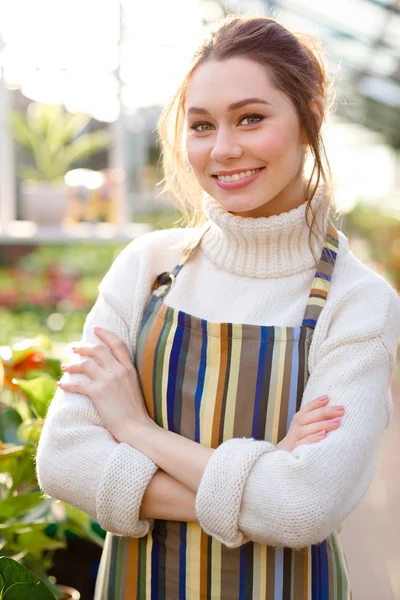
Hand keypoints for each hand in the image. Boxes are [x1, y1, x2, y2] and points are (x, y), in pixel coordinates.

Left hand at [58, 326, 152, 441]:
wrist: (136, 427)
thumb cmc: (135, 412)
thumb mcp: (134, 387)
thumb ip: (124, 375)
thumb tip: (110, 370)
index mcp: (129, 368)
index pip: (117, 344)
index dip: (106, 334)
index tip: (96, 328)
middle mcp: (119, 371)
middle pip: (98, 350)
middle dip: (83, 347)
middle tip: (73, 348)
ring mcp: (108, 380)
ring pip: (85, 364)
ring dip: (72, 364)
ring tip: (64, 366)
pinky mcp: (98, 393)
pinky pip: (78, 384)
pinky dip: (67, 384)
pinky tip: (61, 384)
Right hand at [277, 395, 343, 451]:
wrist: (283, 458)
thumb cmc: (299, 441)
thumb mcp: (305, 427)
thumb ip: (315, 419)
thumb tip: (332, 410)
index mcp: (299, 419)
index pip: (307, 408)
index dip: (317, 402)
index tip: (329, 397)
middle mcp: (296, 427)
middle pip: (308, 417)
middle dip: (325, 412)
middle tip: (340, 410)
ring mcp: (295, 438)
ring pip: (307, 429)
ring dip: (322, 424)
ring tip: (336, 421)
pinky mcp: (295, 450)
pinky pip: (304, 443)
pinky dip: (313, 438)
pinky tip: (323, 435)